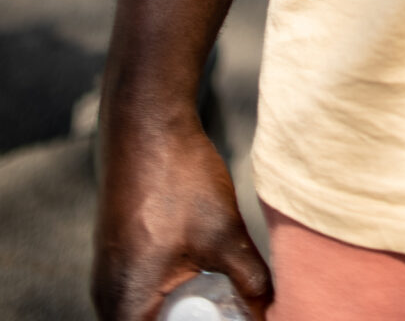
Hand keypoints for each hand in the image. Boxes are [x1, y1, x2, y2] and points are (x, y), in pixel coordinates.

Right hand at [94, 110, 270, 319]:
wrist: (146, 125)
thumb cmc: (178, 179)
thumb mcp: (223, 234)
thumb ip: (249, 279)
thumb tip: (274, 308)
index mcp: (126, 308)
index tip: (227, 316)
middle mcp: (108, 301)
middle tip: (230, 310)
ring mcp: (108, 279)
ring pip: (146, 314)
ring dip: (179, 312)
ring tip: (220, 299)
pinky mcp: (115, 258)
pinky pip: (140, 295)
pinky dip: (168, 296)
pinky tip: (199, 280)